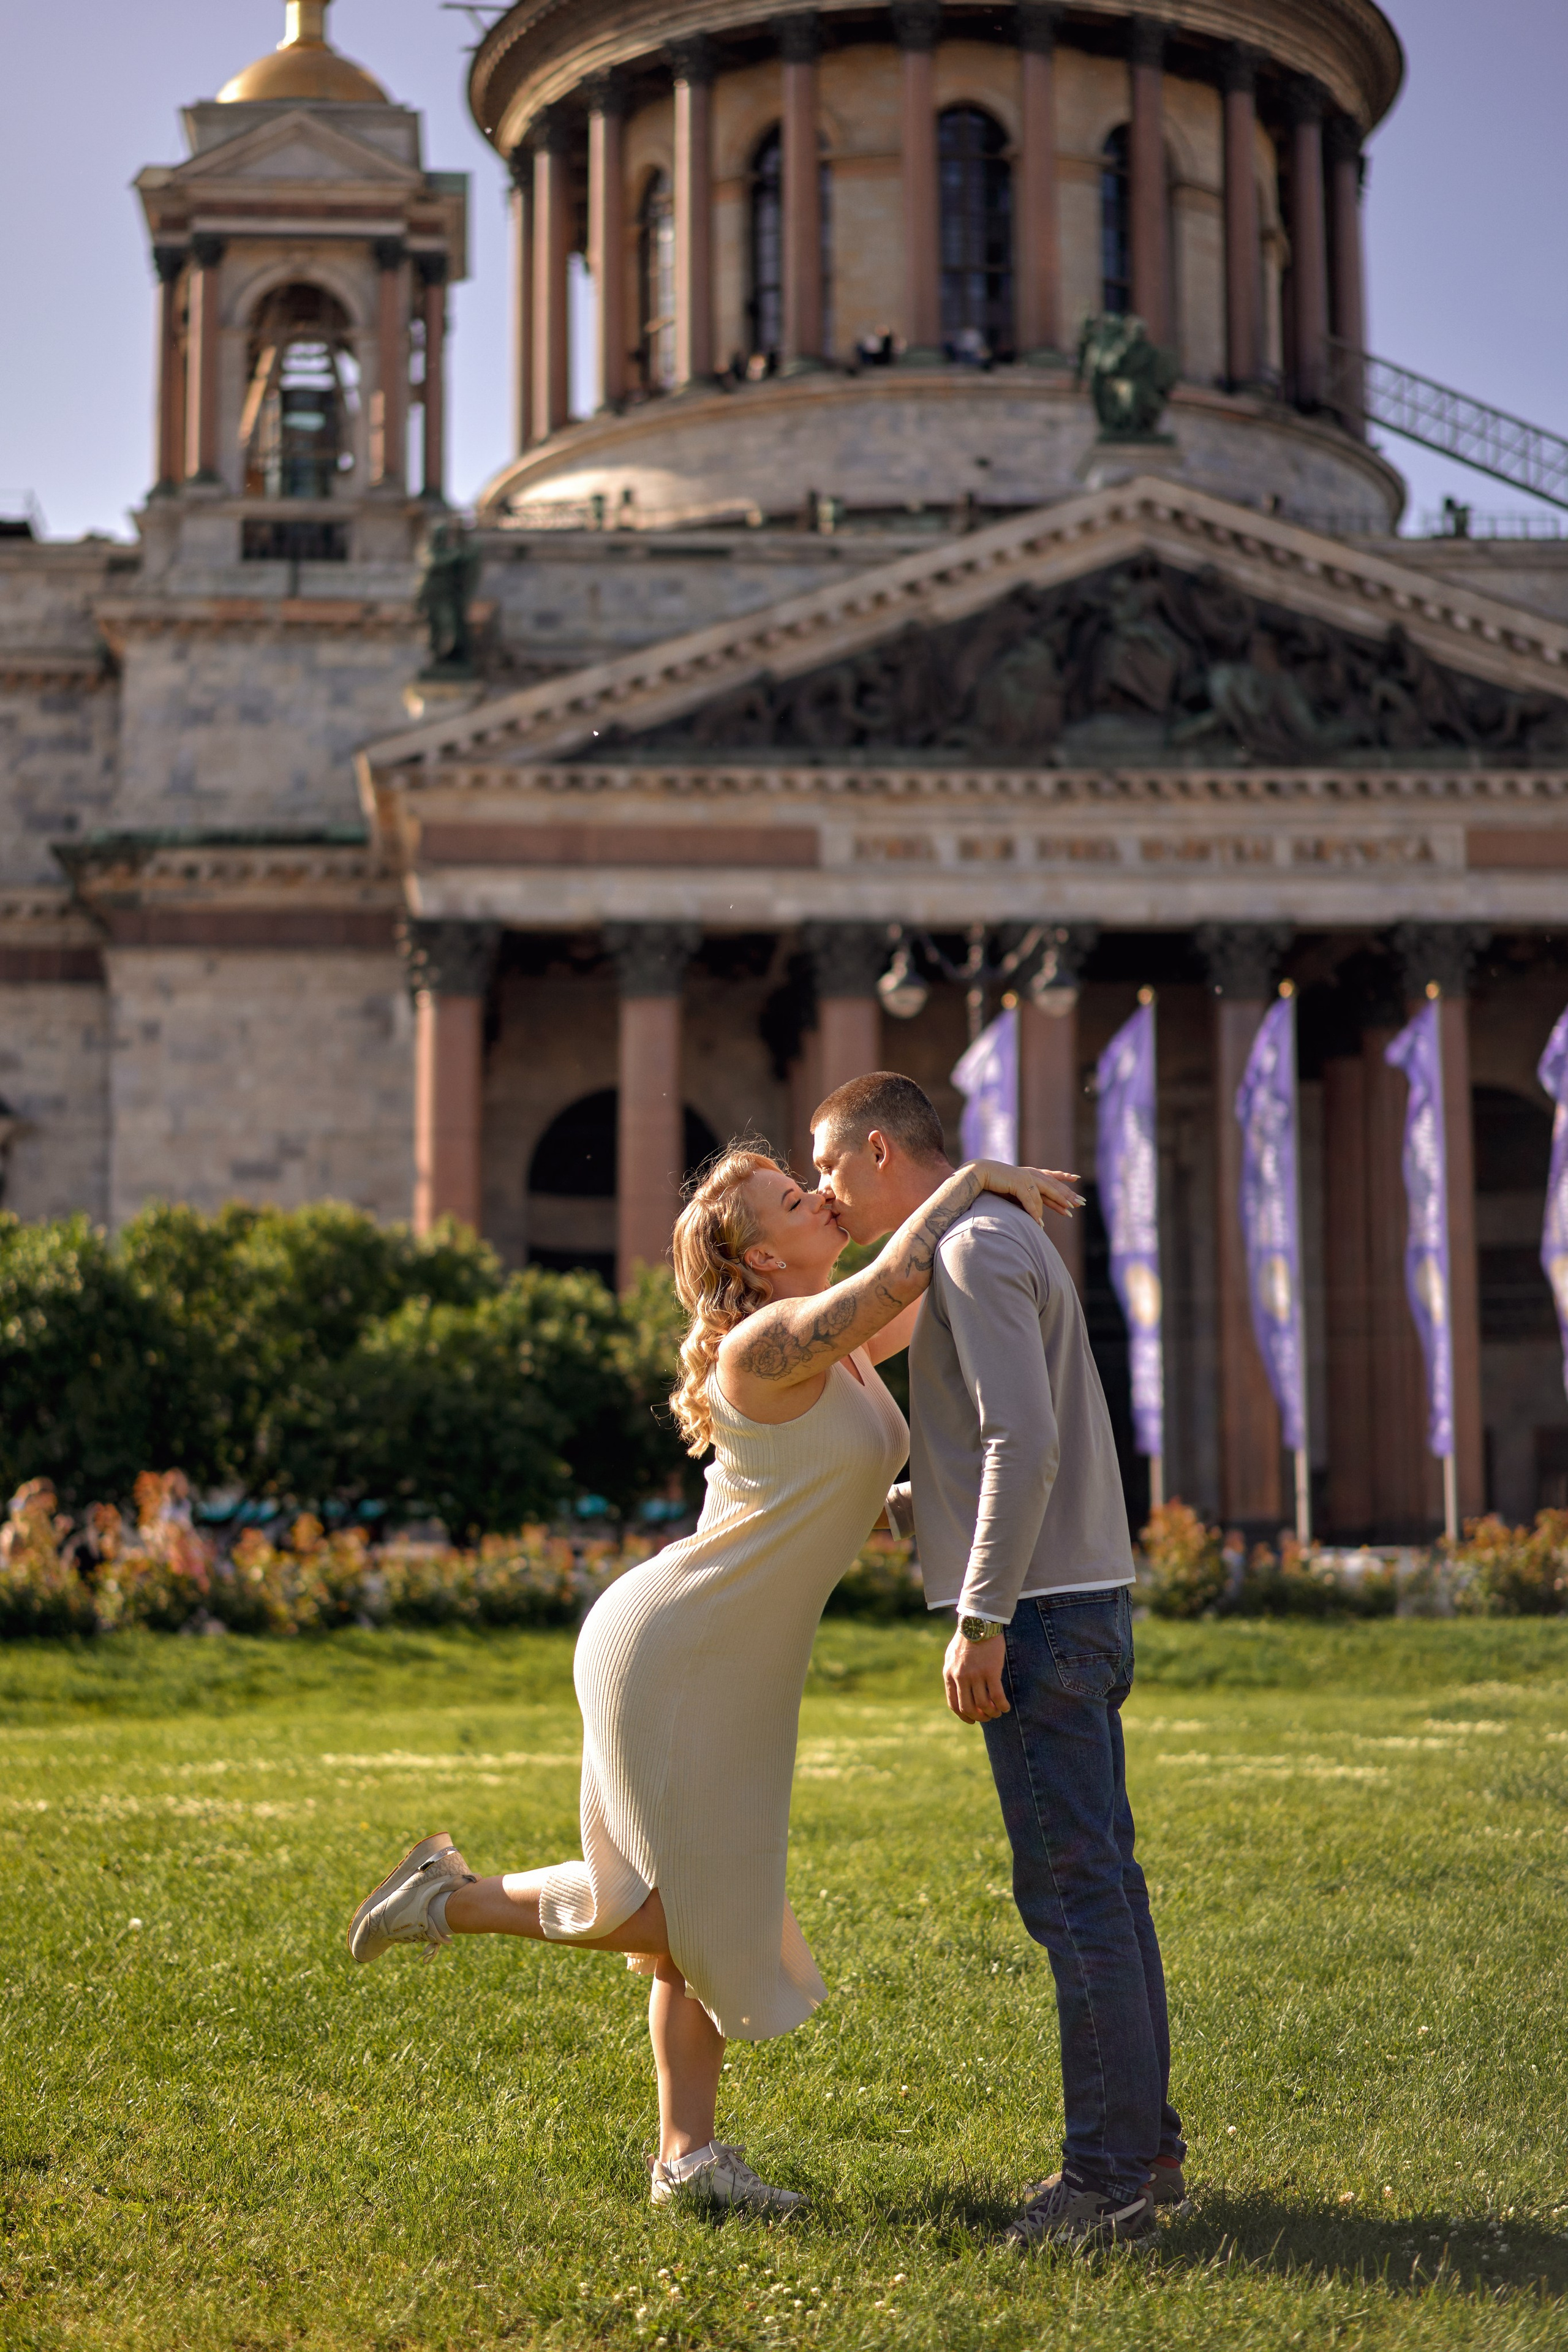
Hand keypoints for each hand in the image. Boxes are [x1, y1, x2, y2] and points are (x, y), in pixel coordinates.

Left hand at [943, 1629, 1009, 1723]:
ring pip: (983, 1705)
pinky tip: (1006, 1707)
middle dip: (979, 1717)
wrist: (978, 1623)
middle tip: (988, 1717)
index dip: (964, 1716)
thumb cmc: (966, 1639)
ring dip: (992, 1713)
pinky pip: (997, 1696)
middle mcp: (960, 1677)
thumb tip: (957, 1690)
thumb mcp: (952, 1657)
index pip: (954, 1704)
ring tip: (998, 1712)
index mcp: (949, 1675)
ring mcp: (975, 1675)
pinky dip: (1002, 1706)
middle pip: (968, 1708)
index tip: (973, 1720)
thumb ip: (953, 1674)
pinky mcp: (990, 1671)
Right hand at [971, 1162, 1085, 1224]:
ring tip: (1068, 1213)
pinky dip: (1035, 1213)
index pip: (1051, 1178)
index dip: (1064, 1181)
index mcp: (1030, 1174)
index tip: (1076, 1181)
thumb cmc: (994, 1183)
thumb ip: (1024, 1197)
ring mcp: (1025, 1178)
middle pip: (1053, 1186)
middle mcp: (1030, 1174)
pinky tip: (1040, 1222)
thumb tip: (1034, 1210)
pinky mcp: (1018, 1184)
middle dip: (1068, 1195)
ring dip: (1057, 1205)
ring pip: (1046, 1193)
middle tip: (1081, 1202)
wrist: (978, 1174)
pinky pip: (1030, 1201)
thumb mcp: (1013, 1191)